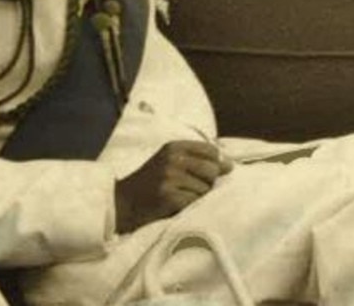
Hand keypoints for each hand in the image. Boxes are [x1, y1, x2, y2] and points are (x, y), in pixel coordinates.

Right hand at [114, 140, 232, 233]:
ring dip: (197, 197)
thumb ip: (197, 160)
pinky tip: (176, 206)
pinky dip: (189, 207)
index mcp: (173, 147)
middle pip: (212, 170)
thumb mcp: (169, 162)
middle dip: (207, 183)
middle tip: (189, 189)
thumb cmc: (152, 183)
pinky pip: (195, 202)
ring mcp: (169, 178)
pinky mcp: (169, 197)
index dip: (214, 164)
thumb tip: (230, 165)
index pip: (210, 151)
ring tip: (180, 198)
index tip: (205, 174)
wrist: (123, 203)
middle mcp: (171, 159)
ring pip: (205, 189)